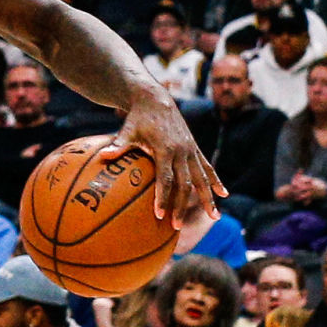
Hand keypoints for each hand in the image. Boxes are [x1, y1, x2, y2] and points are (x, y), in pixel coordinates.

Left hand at [110, 88, 224, 222]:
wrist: (156, 100)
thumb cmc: (138, 118)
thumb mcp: (127, 130)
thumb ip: (118, 145)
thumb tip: (103, 156)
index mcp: (165, 149)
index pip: (165, 179)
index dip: (163, 197)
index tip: (159, 215)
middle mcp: (181, 151)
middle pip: (185, 184)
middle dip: (182, 206)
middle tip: (177, 226)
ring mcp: (191, 150)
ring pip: (202, 178)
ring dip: (208, 198)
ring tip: (214, 217)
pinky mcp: (195, 148)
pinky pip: (207, 167)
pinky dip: (215, 181)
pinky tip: (223, 194)